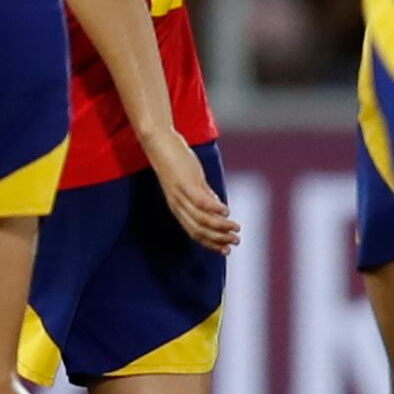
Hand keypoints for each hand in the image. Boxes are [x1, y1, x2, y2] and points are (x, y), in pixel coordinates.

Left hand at [146, 129, 241, 252]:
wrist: (158, 141)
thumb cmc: (176, 160)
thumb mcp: (192, 181)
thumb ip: (205, 195)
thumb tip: (219, 208)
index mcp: (178, 207)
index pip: (194, 232)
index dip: (211, 243)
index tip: (226, 251)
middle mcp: (178, 204)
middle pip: (198, 230)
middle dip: (218, 239)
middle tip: (235, 242)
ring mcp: (180, 194)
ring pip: (201, 218)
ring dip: (220, 226)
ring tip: (236, 229)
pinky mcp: (184, 183)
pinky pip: (200, 200)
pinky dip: (214, 208)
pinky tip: (227, 211)